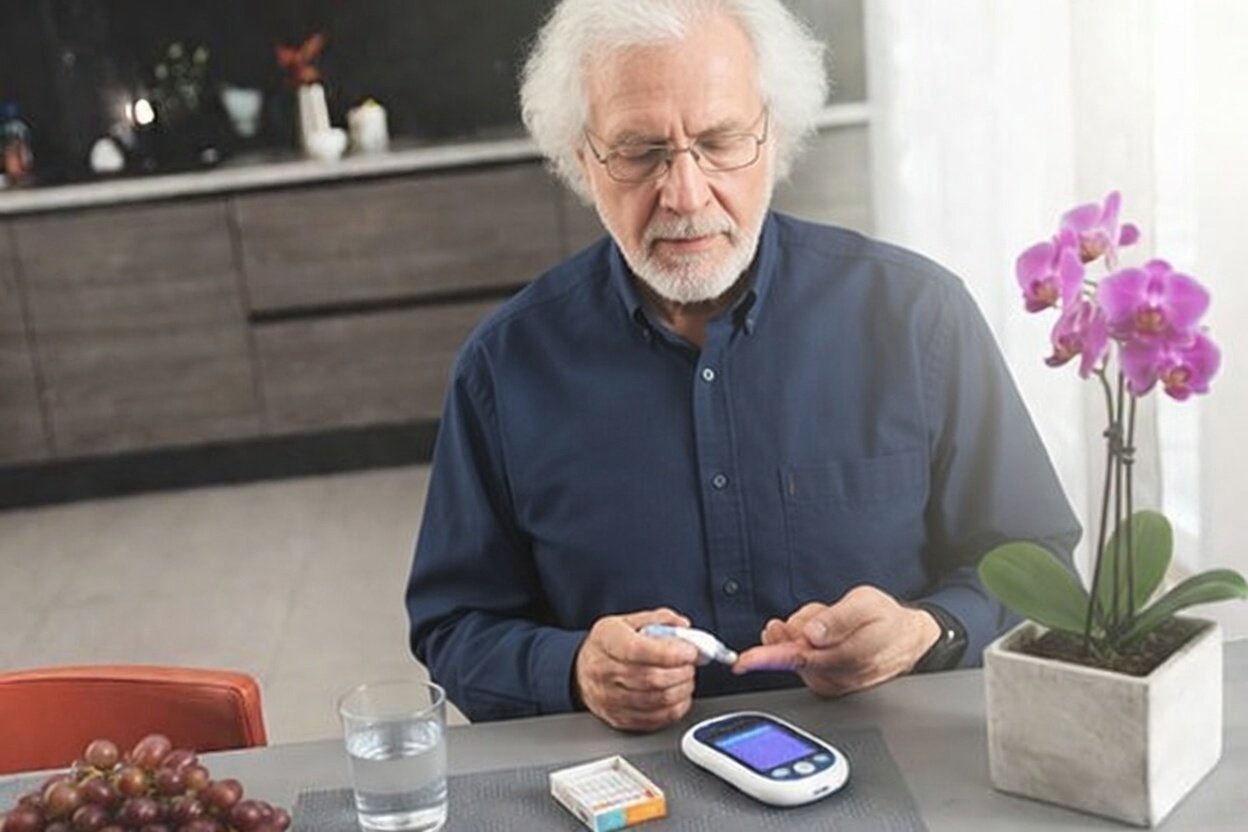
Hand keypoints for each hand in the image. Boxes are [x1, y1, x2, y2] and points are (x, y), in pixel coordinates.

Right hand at [574, 608, 700, 730]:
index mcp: (607, 640)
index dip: (671, 652)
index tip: (690, 650)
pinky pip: (655, 719)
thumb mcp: (627, 622)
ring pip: (656, 700)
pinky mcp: (618, 718)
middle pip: (652, 678)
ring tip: (685, 677)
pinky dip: (675, 708)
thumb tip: (684, 627)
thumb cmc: (607, 645)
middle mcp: (604, 670)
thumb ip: (659, 620)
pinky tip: (679, 696)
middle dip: (682, 671)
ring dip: (681, 689)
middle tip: (690, 663)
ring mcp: (609, 698)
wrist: (580, 671)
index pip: (639, 650)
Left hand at [732, 586, 939, 696]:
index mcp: (844, 657)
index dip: (768, 657)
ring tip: (830, 624)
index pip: (798, 658)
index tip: (744, 660)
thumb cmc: (887, 622)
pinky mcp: (826, 684)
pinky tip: (824, 635)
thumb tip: (811, 633)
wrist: (908, 641)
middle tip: (817, 617)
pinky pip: (801, 659)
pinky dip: (806, 641)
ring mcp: (830, 683)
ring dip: (803, 632)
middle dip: (794, 629)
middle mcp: (834, 677)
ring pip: (794, 653)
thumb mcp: (866, 605)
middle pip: (791, 654)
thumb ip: (838, 619)